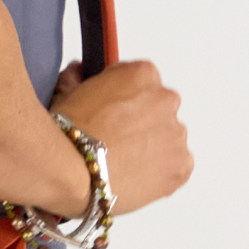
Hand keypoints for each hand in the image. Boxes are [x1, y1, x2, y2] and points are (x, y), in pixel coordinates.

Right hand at [49, 60, 191, 216]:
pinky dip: (160, 171)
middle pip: (158, 108)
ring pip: (167, 138)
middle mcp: (166, 100)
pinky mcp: (182, 164)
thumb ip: (80, 78)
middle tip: (115, 138)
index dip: (124, 97)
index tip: (113, 111)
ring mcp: (176, 133)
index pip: (141, 80)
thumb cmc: (70, 134)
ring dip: (151, 146)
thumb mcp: (66, 92)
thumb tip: (78, 73)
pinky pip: (176, 166)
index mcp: (142, 74)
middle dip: (141, 121)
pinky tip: (134, 174)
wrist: (76, 172)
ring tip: (122, 161)